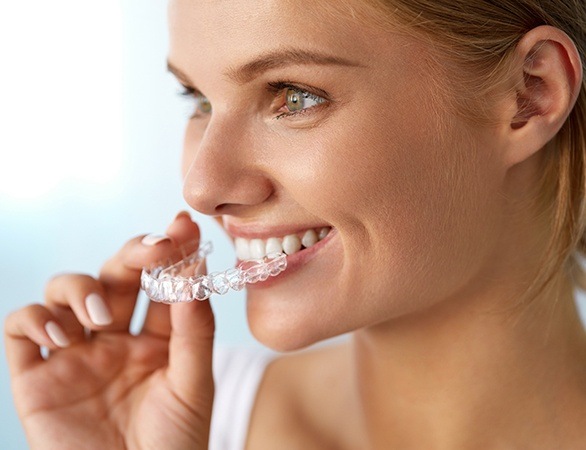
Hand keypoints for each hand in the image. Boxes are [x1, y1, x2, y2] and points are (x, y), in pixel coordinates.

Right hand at [4, 212, 214, 449]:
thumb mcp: (194, 384)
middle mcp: (114, 339)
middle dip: (133, 254)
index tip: (184, 225)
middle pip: (116, 275)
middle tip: (154, 251)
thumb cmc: (173, 446)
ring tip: (102, 319)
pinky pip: (21, 328)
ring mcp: (74, 355)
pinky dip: (35, 320)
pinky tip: (62, 338)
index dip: (171, 251)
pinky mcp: (36, 378)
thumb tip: (195, 269)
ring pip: (64, 291)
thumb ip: (194, 328)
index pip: (161, 283)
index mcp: (155, 339)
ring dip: (82, 289)